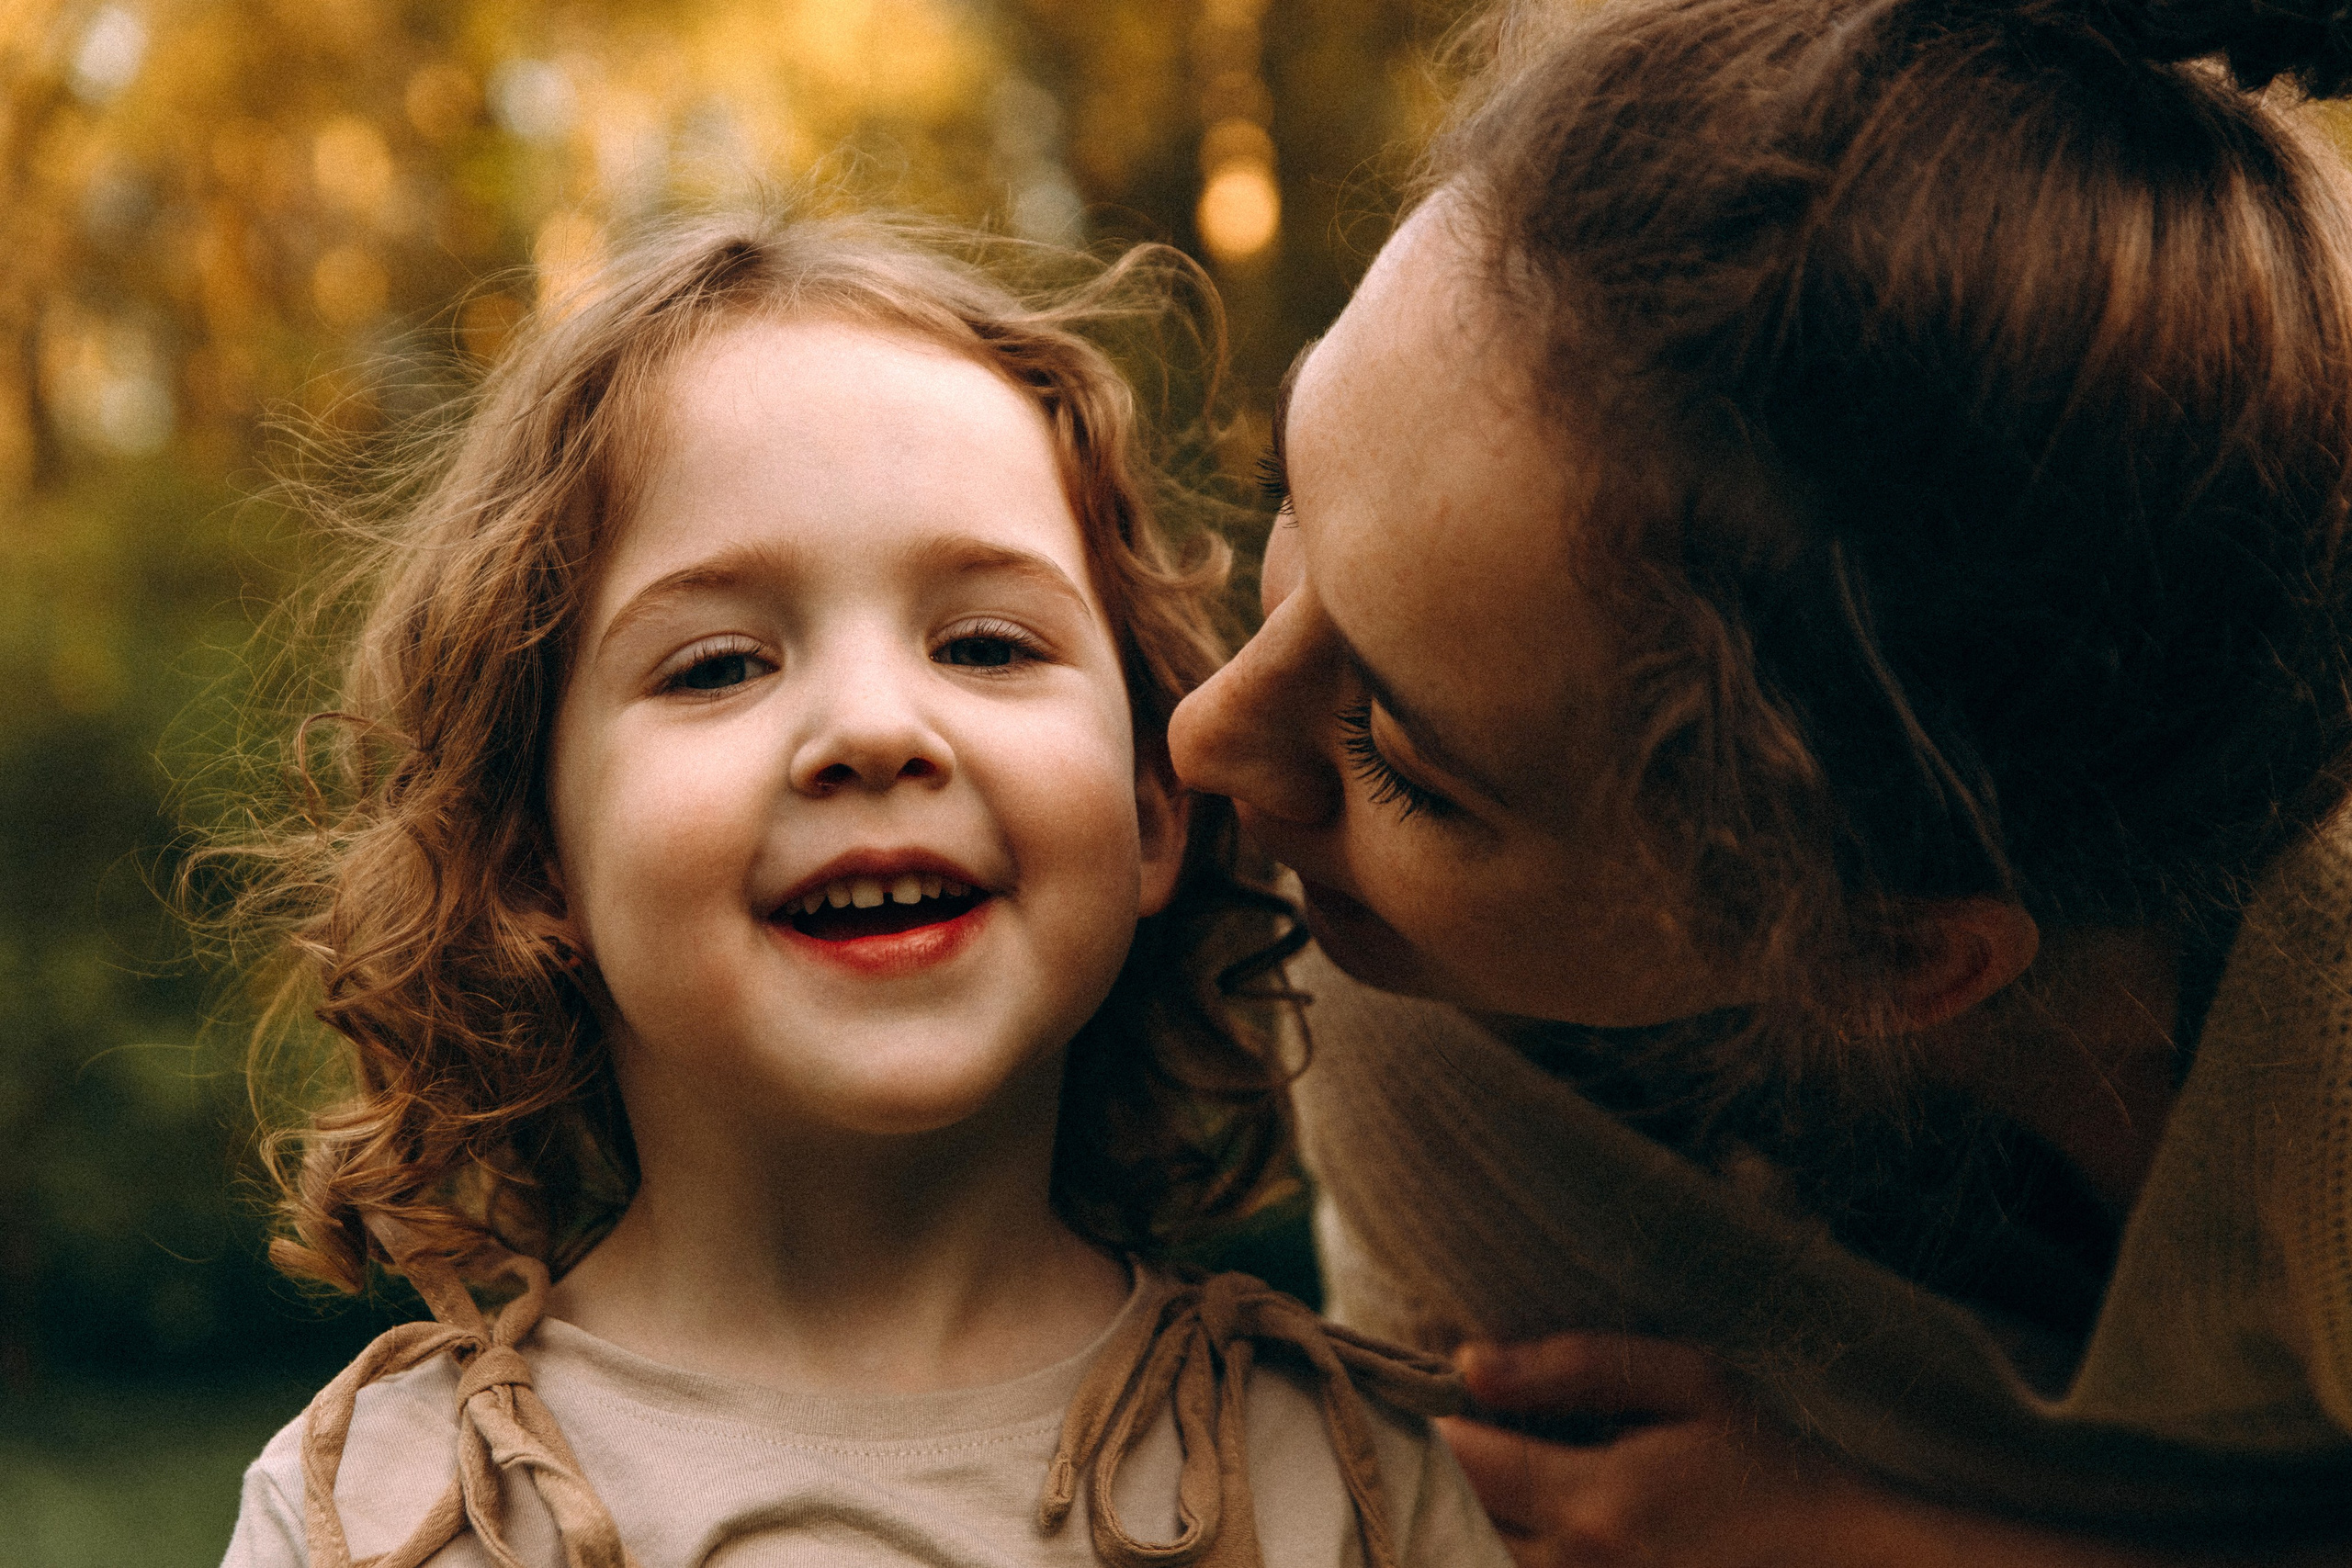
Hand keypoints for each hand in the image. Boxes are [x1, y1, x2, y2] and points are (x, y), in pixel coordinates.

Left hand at [1440, 1333, 2272, 1567]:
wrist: (1849, 1563)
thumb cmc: (1771, 1465)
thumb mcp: (1690, 1385)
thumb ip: (1577, 1365)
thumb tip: (1470, 1365)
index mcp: (1594, 1502)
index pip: (1458, 1462)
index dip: (1415, 1424)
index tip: (1395, 1395)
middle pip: (1446, 1532)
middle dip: (1418, 1485)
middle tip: (1409, 1443)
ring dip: (1448, 1531)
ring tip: (1444, 1490)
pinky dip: (1492, 1556)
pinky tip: (1496, 1531)